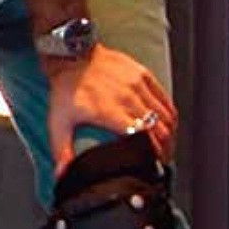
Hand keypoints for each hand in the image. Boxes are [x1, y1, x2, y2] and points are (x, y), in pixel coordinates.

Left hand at [47, 45, 177, 172]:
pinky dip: (170, 115)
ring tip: (166, 145)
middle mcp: (128, 98)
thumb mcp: (58, 120)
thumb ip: (61, 149)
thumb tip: (62, 174)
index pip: (143, 138)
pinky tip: (167, 124)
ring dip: (170, 134)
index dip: (152, 154)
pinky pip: (165, 99)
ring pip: (166, 116)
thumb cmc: (65, 88)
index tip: (152, 166)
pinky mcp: (143, 75)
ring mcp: (138, 85)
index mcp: (110, 112)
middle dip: (165, 149)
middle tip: (162, 160)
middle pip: (160, 130)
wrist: (70, 54)